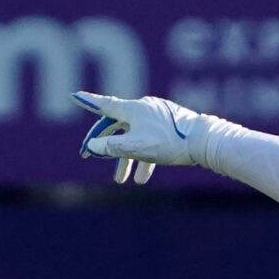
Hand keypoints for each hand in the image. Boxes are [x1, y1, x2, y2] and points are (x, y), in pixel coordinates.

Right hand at [72, 91, 211, 184]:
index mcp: (132, 109)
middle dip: (104, 144)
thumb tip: (93, 146)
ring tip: (122, 181)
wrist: (205, 142)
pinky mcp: (170, 127)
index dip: (88, 102)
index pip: (104, 105)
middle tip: (89, 156)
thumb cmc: (170, 142)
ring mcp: (157, 117)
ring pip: (133, 137)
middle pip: (116, 125)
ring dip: (126, 159)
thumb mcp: (137, 147)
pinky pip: (150, 141)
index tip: (74, 96)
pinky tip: (143, 178)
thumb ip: (113, 148)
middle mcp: (143, 109)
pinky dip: (144, 158)